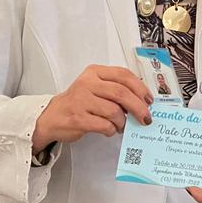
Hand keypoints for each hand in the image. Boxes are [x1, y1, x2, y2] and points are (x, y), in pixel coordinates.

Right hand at [32, 64, 152, 151]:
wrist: (52, 117)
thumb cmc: (79, 102)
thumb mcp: (95, 87)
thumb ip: (115, 89)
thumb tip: (142, 101)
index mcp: (94, 72)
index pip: (123, 75)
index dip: (140, 88)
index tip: (149, 99)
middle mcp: (87, 83)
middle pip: (121, 93)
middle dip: (138, 107)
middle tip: (145, 117)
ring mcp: (81, 100)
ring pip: (114, 111)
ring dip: (123, 121)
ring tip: (121, 125)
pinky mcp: (78, 118)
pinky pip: (104, 125)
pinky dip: (112, 129)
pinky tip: (110, 129)